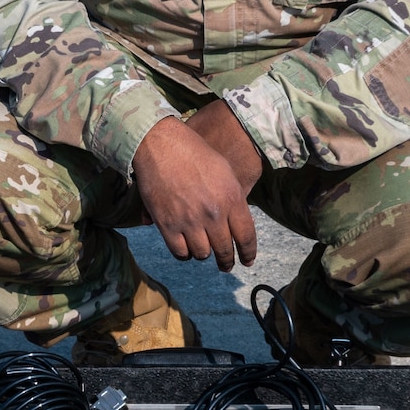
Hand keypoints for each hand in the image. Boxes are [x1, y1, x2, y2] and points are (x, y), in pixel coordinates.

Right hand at [133, 110, 259, 270]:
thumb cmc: (194, 152)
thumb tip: (236, 222)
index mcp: (232, 198)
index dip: (248, 253)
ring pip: (202, 254)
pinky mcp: (167, 225)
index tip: (247, 261)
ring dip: (204, 253)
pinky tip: (186, 248)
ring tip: (203, 250)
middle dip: (226, 261)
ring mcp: (189, 221)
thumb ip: (233, 198)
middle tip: (226, 265)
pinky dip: (184, 254)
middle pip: (224, 250)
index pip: (246, 237)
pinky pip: (180, 252)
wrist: (161, 144)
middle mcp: (213, 214)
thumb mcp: (225, 171)